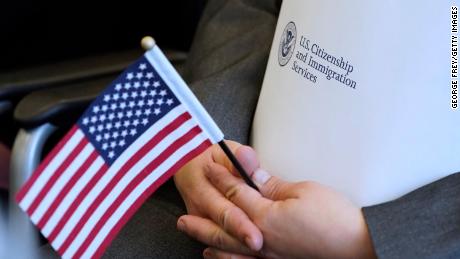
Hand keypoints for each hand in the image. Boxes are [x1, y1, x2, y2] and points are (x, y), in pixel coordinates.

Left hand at [178, 146, 375, 258]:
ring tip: (192, 236)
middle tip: (181, 217)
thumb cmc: (336, 220)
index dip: (221, 178)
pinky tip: (219, 258)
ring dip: (208, 240)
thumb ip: (269, 183)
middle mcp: (261, 239)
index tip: (209, 166)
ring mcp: (269, 256)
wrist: (360, 250)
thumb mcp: (303, 192)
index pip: (236, 193)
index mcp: (265, 217)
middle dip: (201, 219)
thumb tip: (246, 165)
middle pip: (223, 226)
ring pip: (229, 248)